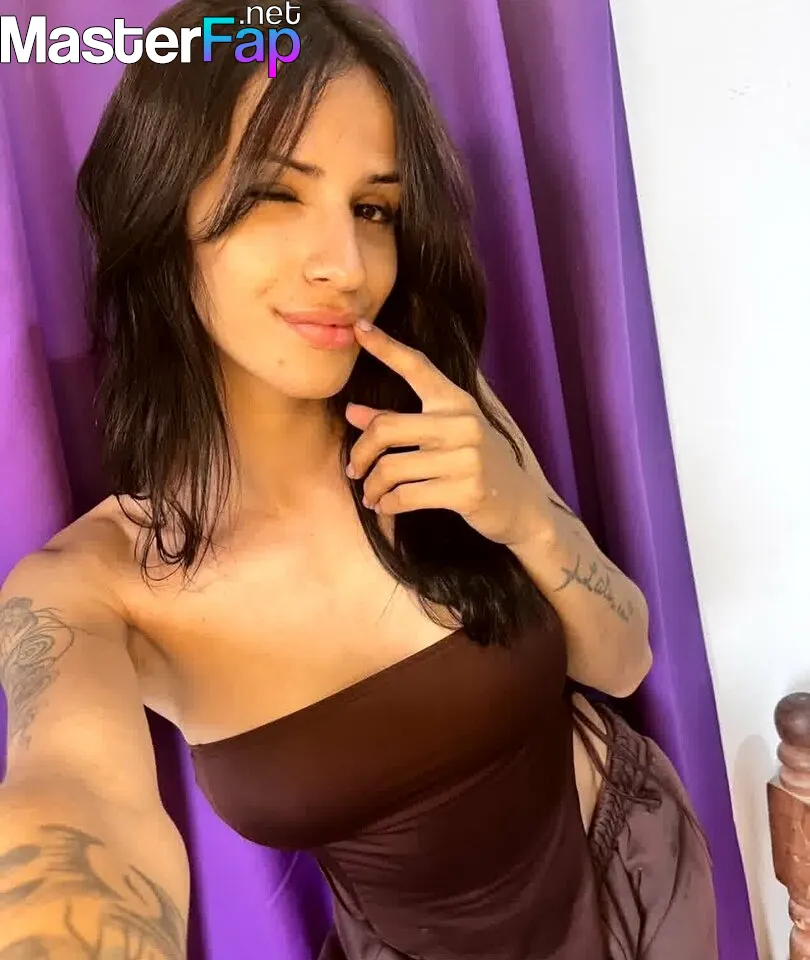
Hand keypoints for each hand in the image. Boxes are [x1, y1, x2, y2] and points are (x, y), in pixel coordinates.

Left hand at [344, 321, 543, 545]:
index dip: (385, 346)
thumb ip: (399, 422)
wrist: (521, 505)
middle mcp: (463, 423)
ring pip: (392, 468)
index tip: (358, 329)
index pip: (417, 366)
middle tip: (353, 469)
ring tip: (370, 495)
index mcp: (457, 402)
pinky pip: (407, 496)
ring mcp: (468, 457)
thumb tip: (352, 412)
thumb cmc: (475, 465)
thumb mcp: (445, 436)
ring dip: (373, 487)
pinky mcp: (467, 491)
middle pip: (386, 428)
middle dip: (360, 453)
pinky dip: (388, 504)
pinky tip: (385, 507)